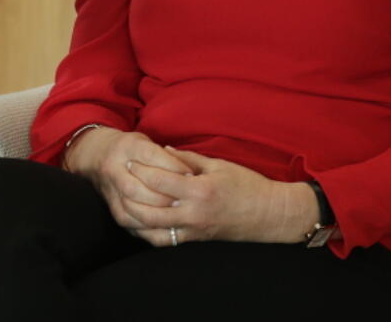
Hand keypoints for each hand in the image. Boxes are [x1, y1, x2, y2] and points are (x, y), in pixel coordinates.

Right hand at [63, 128, 196, 231]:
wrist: (98, 156)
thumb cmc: (131, 150)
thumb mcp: (148, 143)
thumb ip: (167, 155)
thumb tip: (190, 172)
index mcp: (127, 147)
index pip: (152, 157)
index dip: (174, 167)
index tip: (192, 175)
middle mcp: (114, 168)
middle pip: (138, 186)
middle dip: (164, 195)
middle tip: (184, 200)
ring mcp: (111, 190)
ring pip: (132, 206)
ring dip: (156, 212)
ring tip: (176, 213)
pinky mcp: (113, 208)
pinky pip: (130, 222)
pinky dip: (148, 226)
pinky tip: (164, 225)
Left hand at [123, 149, 317, 246]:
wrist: (269, 214)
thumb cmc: (246, 185)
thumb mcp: (218, 165)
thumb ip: (188, 159)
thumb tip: (164, 150)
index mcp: (200, 190)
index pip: (160, 180)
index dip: (141, 169)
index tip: (130, 160)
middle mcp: (194, 213)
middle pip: (150, 209)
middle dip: (132, 193)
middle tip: (121, 180)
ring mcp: (195, 230)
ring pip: (154, 229)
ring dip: (135, 216)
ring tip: (124, 201)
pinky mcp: (196, 240)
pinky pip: (166, 240)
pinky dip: (148, 232)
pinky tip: (138, 222)